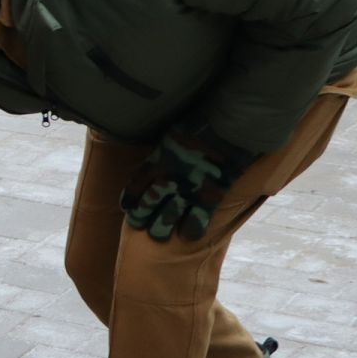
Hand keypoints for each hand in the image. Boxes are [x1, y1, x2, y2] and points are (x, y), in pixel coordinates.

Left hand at [120, 126, 256, 242]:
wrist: (229, 127)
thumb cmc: (203, 121)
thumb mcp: (174, 131)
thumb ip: (167, 144)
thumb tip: (165, 146)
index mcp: (158, 160)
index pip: (136, 185)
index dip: (131, 198)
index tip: (127, 207)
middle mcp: (169, 178)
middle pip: (149, 204)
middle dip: (142, 217)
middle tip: (138, 226)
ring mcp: (189, 189)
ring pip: (169, 216)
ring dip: (162, 228)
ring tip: (158, 236)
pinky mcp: (210, 196)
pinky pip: (198, 219)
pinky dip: (192, 229)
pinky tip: (188, 236)